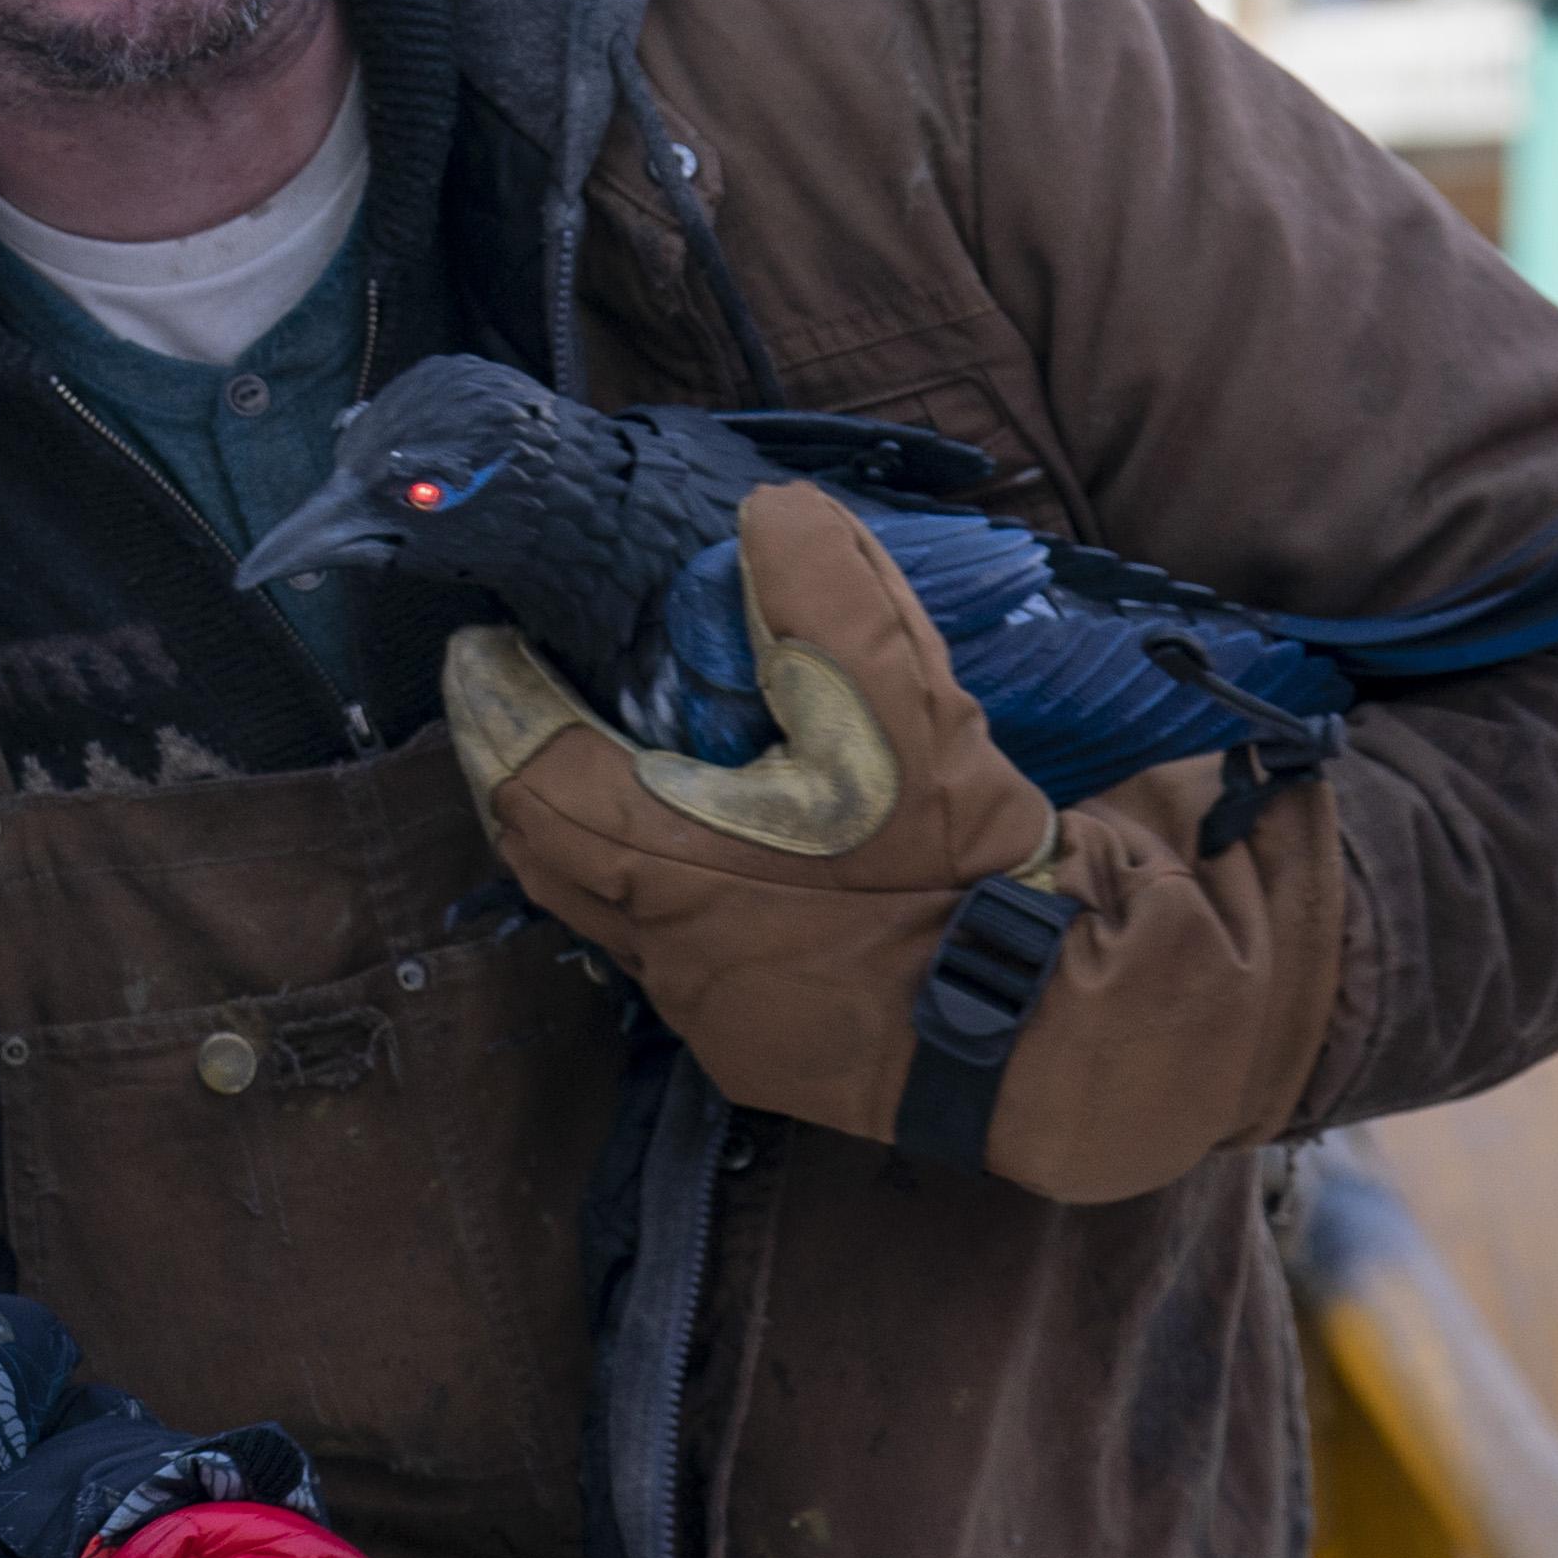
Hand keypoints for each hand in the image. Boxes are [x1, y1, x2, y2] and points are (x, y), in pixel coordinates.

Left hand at [441, 484, 1339, 1200]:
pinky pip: (675, 950)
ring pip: (609, 910)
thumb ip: (839, 612)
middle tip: (522, 696)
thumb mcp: (921, 727)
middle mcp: (674, 957)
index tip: (482, 651)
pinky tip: (717, 842)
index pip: (538, 783)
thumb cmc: (983, 888)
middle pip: (551, 854)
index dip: (499, 711)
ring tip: (616, 756)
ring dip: (601, 832)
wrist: (1074, 1044)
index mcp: (685, 877)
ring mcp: (712, 1012)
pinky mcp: (755, 1045)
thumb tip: (772, 512)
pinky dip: (672, 884)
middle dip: (526, 771)